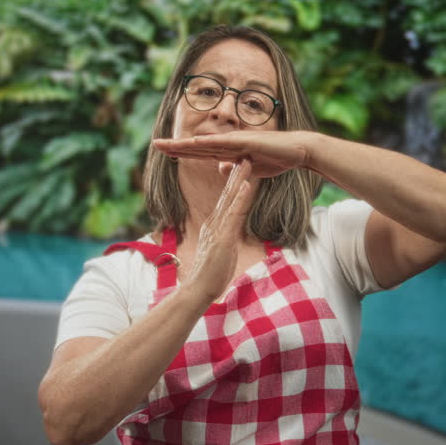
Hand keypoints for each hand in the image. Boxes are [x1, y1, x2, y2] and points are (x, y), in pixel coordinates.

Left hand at [153, 131, 312, 177]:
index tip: (165, 150)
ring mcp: (238, 141)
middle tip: (155, 143)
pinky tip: (195, 141)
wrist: (297, 151)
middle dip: (176, 145)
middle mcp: (229, 143)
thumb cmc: (276, 158)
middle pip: (197, 145)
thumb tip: (219, 168)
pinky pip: (226, 143)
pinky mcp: (248, 142)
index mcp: (228, 151)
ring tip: (167, 143)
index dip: (182, 150)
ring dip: (186, 143)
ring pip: (206, 143)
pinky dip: (211, 142)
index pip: (200, 151)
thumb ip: (234, 168)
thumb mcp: (249, 169)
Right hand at [182, 159, 255, 301]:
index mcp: (214, 227)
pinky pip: (233, 214)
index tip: (242, 169)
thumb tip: (229, 238)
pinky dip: (240, 199)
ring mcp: (217, 229)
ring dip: (240, 179)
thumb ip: (225, 242)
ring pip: (230, 199)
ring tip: (247, 162)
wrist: (198, 290)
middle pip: (228, 194)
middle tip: (245, 155)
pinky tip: (246, 185)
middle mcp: (214, 223)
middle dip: (237, 174)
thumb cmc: (210, 276)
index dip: (235, 184)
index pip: (227, 201)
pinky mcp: (222, 238)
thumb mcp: (221, 254)